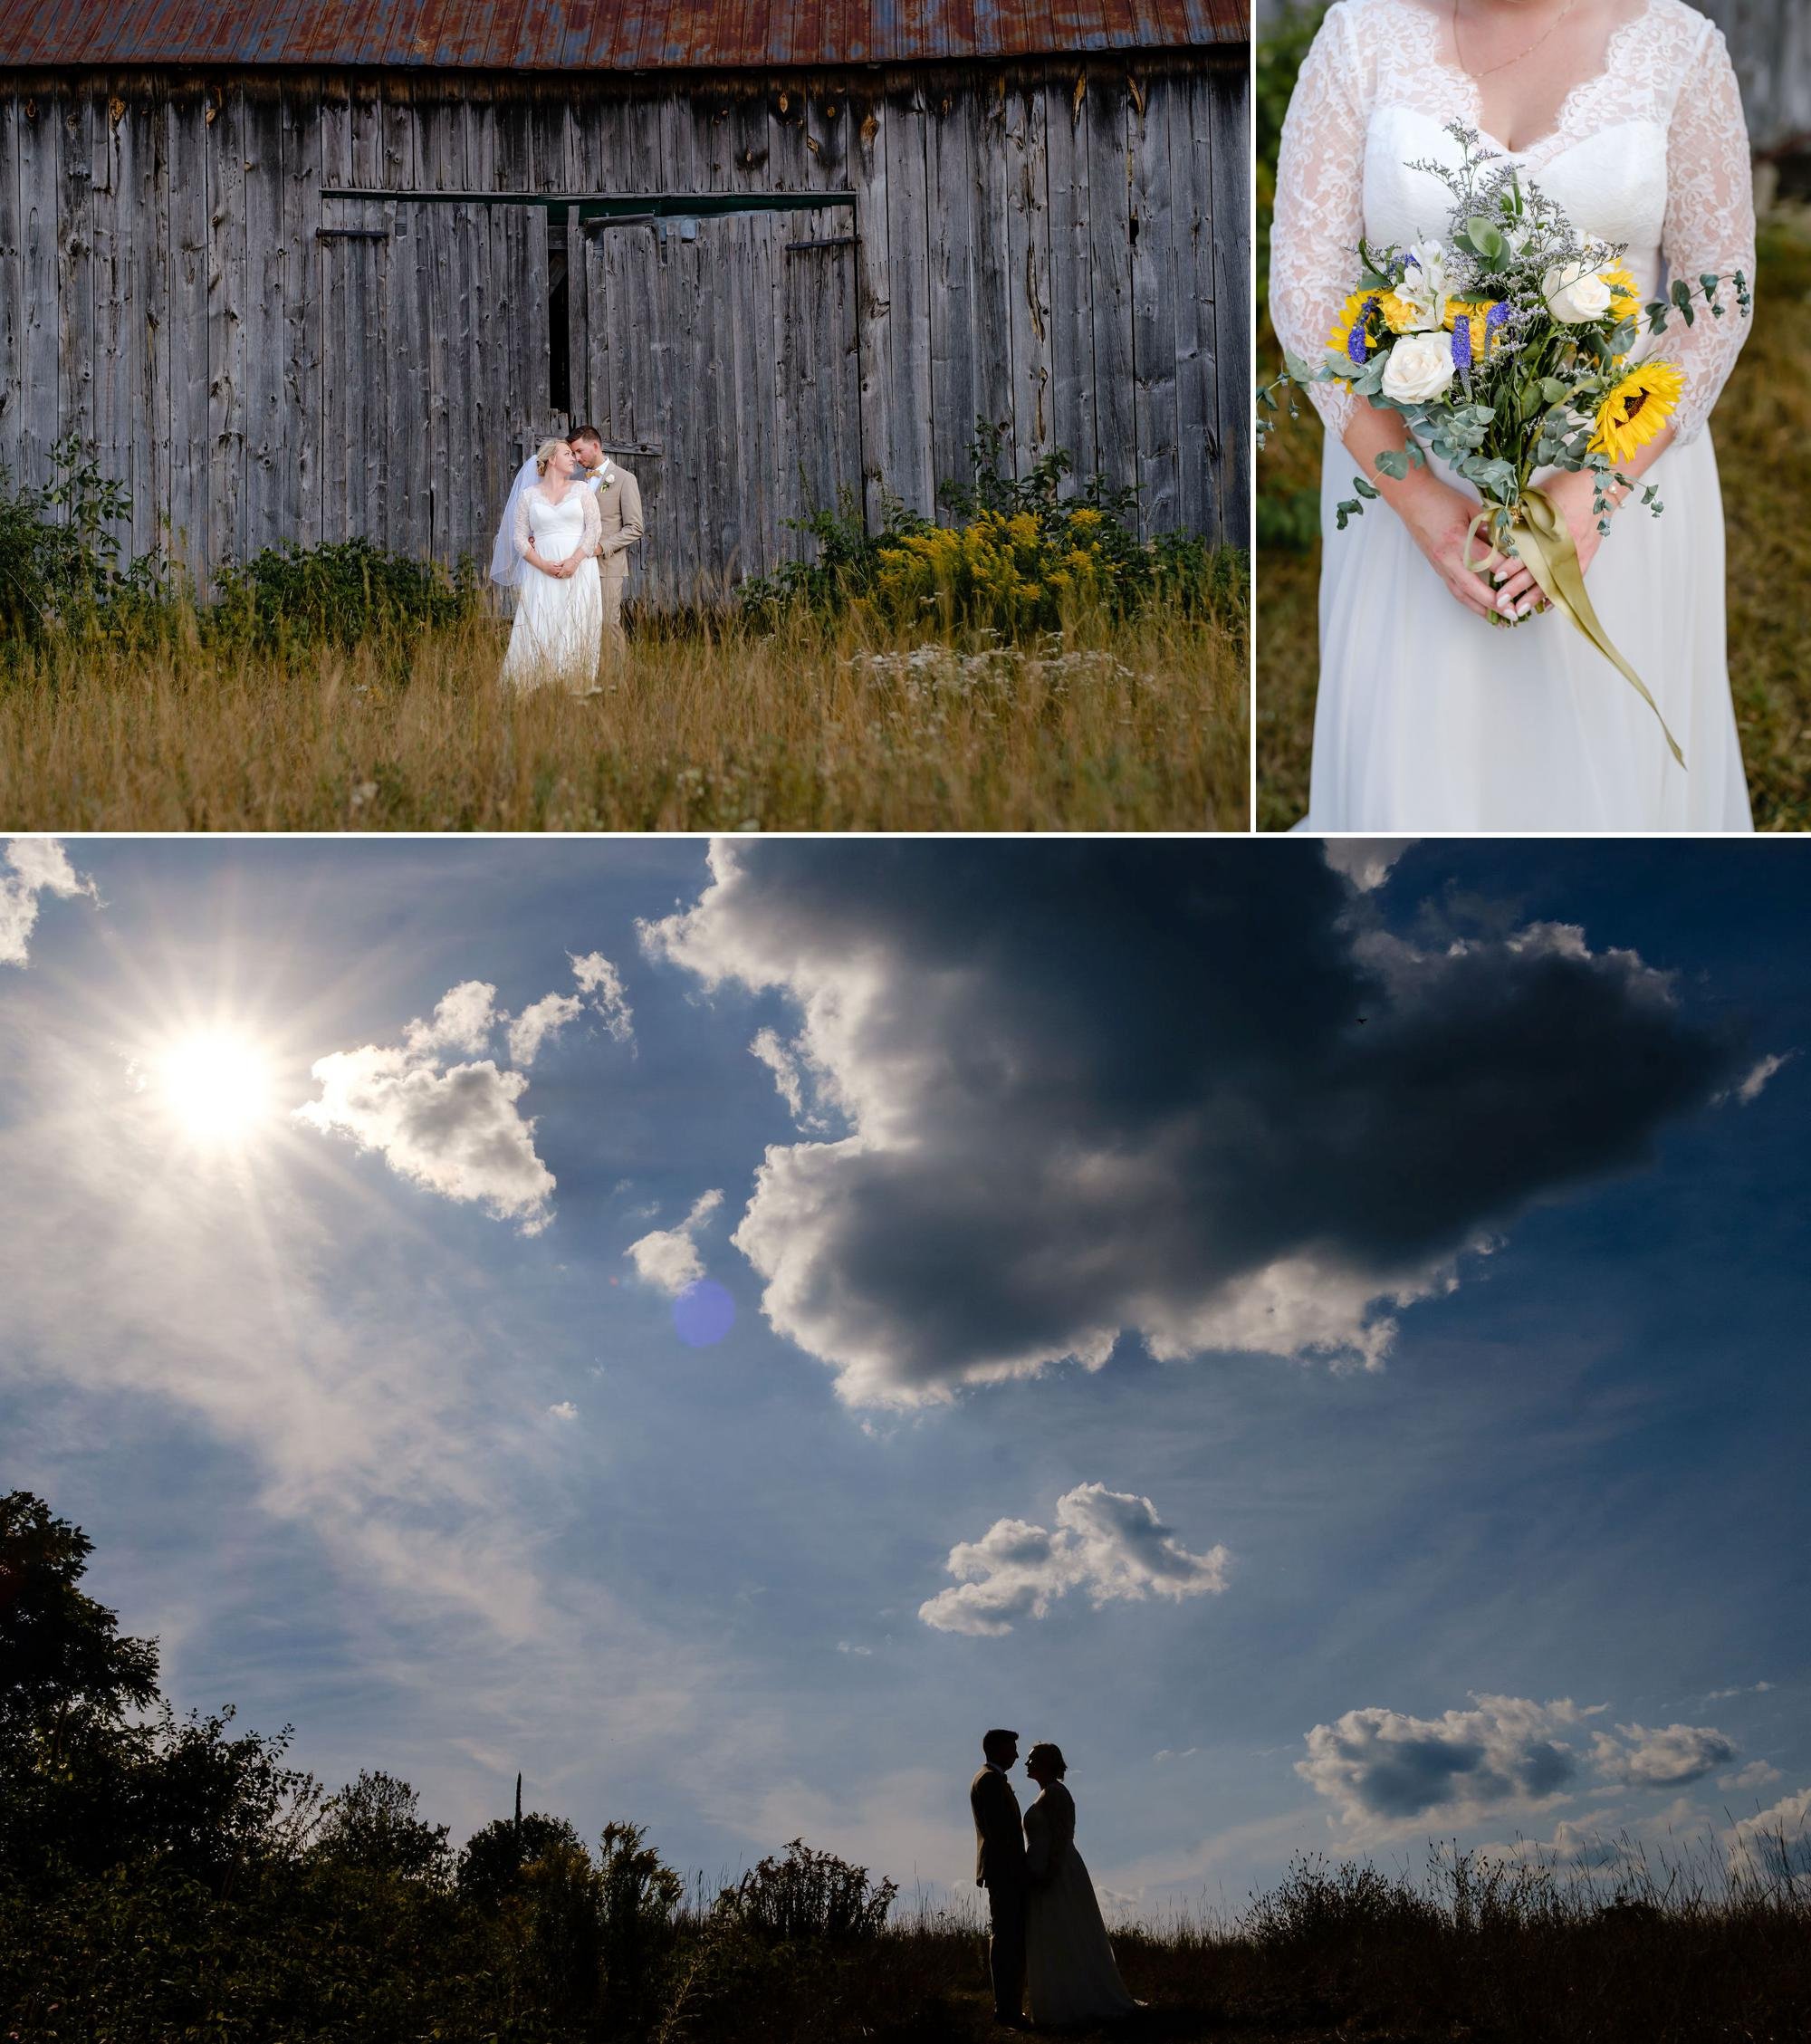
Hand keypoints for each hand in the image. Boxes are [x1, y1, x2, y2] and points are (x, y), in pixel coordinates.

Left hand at [554, 555, 576, 578]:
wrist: (575, 561)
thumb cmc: (569, 561)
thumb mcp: (563, 562)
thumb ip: (558, 564)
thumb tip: (554, 565)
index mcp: (564, 569)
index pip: (559, 574)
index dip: (557, 574)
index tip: (556, 573)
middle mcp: (567, 572)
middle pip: (562, 576)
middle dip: (560, 576)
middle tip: (558, 574)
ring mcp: (570, 573)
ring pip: (565, 577)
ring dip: (563, 576)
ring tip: (562, 574)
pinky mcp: (572, 574)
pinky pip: (568, 577)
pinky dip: (566, 576)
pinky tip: (565, 574)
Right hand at [1395, 477, 1519, 623]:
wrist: (1411, 499)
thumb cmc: (1441, 499)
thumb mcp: (1471, 507)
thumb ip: (1489, 527)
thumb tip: (1509, 544)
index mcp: (1457, 539)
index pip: (1486, 560)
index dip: (1506, 571)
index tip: (1525, 579)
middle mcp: (1447, 557)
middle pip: (1472, 586)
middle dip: (1494, 602)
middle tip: (1512, 613)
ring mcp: (1440, 565)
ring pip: (1461, 593)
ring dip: (1480, 609)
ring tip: (1498, 621)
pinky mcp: (1437, 568)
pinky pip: (1454, 589)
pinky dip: (1469, 601)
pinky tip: (1479, 607)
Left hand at [1493, 468, 1606, 613]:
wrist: (1599, 485)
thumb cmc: (1565, 487)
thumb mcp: (1537, 496)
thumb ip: (1517, 513)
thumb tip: (1494, 525)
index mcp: (1547, 527)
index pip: (1525, 550)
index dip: (1510, 565)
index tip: (1497, 576)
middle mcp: (1559, 543)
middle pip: (1535, 570)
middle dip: (1516, 588)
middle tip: (1500, 601)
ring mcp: (1573, 552)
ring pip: (1552, 580)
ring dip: (1533, 597)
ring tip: (1518, 611)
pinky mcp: (1584, 557)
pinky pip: (1571, 581)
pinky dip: (1559, 594)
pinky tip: (1545, 607)